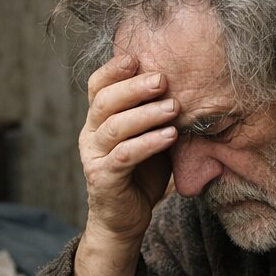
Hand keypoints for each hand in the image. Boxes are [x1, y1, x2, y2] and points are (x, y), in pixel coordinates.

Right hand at [79, 53, 178, 244]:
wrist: (125, 220)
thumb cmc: (140, 174)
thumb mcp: (148, 136)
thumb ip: (155, 112)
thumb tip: (186, 80)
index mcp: (97, 120)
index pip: (97, 86)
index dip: (113, 69)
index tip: (138, 56)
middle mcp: (89, 135)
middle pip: (104, 101)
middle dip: (134, 87)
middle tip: (163, 79)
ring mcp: (93, 157)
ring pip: (114, 127)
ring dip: (146, 114)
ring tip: (173, 108)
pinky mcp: (103, 178)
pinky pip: (124, 155)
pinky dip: (148, 143)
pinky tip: (170, 136)